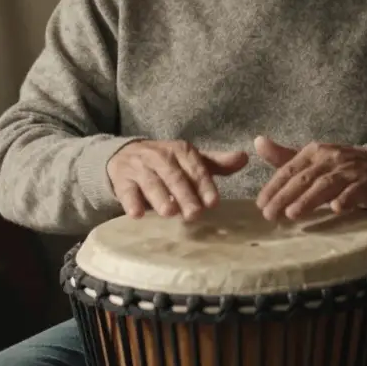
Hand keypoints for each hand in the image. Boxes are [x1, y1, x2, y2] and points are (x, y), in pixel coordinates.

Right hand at [107, 139, 248, 220]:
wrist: (125, 154)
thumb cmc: (166, 163)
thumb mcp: (190, 160)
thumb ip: (216, 163)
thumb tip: (244, 158)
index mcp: (181, 151)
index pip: (196, 168)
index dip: (205, 185)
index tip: (214, 202)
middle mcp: (160, 156)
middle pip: (174, 176)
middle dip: (184, 195)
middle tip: (194, 214)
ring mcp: (139, 167)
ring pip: (151, 182)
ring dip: (159, 197)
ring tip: (169, 212)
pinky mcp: (122, 179)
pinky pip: (126, 190)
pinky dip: (131, 202)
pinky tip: (137, 214)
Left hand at [254, 135, 366, 220]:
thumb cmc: (340, 167)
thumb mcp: (312, 160)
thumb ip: (285, 157)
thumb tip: (257, 142)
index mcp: (314, 152)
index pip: (289, 169)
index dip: (274, 186)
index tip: (260, 204)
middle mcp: (331, 158)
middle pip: (304, 178)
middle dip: (285, 196)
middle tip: (269, 214)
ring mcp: (350, 170)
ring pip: (326, 184)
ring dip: (309, 199)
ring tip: (292, 214)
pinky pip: (355, 191)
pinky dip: (346, 199)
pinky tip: (336, 209)